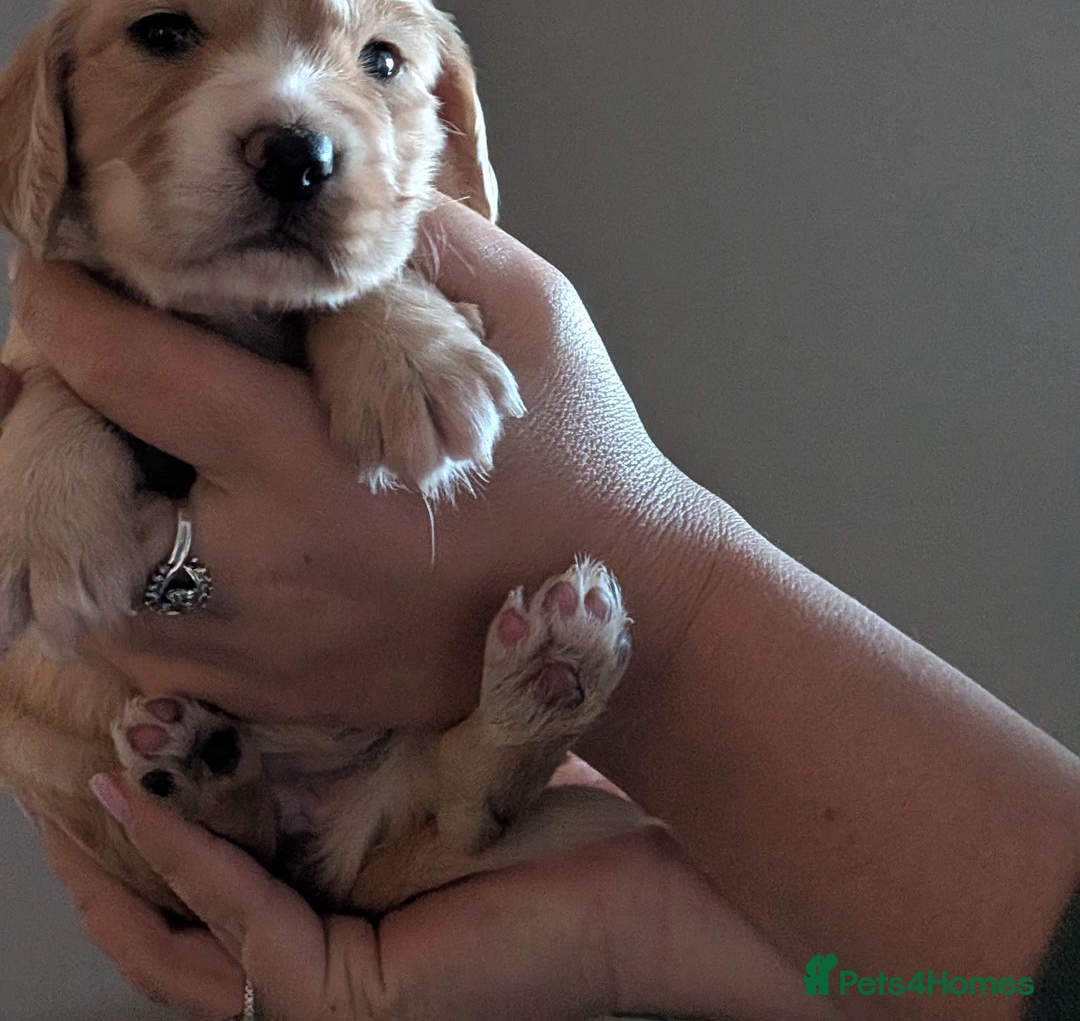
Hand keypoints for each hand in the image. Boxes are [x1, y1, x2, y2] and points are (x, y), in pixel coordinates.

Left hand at [8, 198, 708, 728]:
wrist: (632, 620)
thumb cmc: (587, 460)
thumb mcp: (538, 315)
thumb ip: (436, 244)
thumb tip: (350, 198)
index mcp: (317, 458)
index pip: (140, 374)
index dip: (72, 316)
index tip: (46, 283)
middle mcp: (264, 565)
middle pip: (87, 483)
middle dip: (63, 413)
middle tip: (62, 364)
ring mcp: (259, 649)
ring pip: (97, 578)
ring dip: (92, 504)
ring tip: (115, 445)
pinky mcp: (271, 697)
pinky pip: (148, 649)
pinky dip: (134, 584)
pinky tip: (175, 529)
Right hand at [35, 764, 823, 1020]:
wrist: (661, 876)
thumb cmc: (561, 800)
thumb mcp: (434, 739)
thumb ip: (362, 704)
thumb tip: (303, 601)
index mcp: (331, 886)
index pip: (208, 855)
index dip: (148, 798)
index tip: (104, 714)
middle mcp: (316, 942)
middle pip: (170, 907)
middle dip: (103, 837)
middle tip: (55, 758)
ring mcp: (328, 982)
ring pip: (178, 937)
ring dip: (120, 859)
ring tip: (76, 780)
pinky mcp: (353, 992)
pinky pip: (240, 928)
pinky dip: (186, 863)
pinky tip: (140, 798)